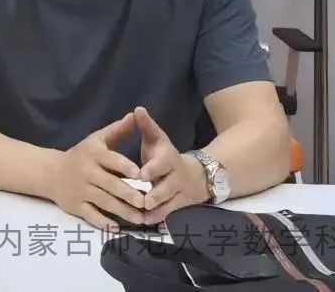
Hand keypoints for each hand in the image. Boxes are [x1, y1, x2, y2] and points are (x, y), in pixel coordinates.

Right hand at [45, 113, 148, 232]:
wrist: (51, 172)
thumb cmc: (81, 154)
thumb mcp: (97, 139)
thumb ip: (117, 130)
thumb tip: (135, 115)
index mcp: (93, 154)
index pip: (111, 160)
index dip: (125, 167)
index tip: (140, 174)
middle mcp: (87, 172)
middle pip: (109, 184)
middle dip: (127, 194)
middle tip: (144, 202)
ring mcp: (81, 191)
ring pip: (104, 202)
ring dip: (122, 211)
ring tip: (140, 218)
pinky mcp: (76, 206)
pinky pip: (91, 216)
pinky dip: (103, 222)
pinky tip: (117, 227)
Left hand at [134, 106, 210, 223]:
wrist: (196, 174)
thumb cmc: (164, 155)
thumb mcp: (157, 139)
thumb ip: (146, 126)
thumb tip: (137, 109)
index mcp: (169, 158)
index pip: (162, 163)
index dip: (153, 169)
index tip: (142, 175)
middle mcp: (177, 177)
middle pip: (168, 187)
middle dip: (156, 194)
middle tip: (143, 201)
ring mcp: (181, 194)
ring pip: (171, 205)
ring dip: (158, 211)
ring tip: (142, 217)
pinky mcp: (181, 207)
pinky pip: (171, 215)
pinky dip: (161, 220)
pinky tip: (148, 225)